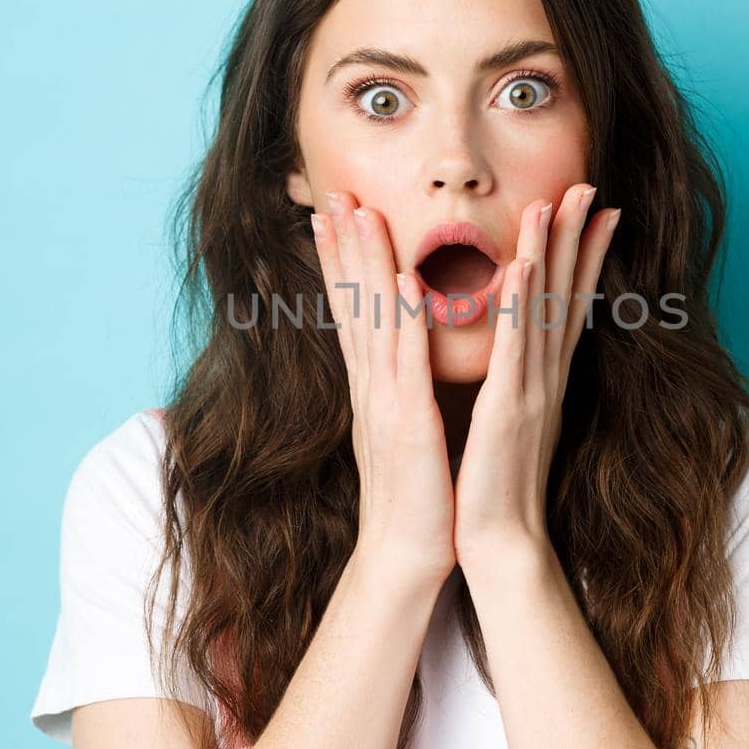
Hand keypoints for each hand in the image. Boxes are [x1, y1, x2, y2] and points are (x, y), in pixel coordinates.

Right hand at [311, 189, 456, 585]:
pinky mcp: (407, 423)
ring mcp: (385, 402)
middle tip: (331, 192)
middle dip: (342, 245)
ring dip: (366, 263)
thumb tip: (400, 355)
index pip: (352, 311)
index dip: (339, 260)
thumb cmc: (417, 494)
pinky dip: (401, 320)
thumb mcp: (406, 428)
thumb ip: (400, 387)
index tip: (331, 213)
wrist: (409, 556)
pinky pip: (404, 363)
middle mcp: (371, 386)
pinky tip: (398, 281)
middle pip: (352, 303)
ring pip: (372, 319)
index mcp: (374, 386)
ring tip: (359, 212)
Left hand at [453, 183, 620, 563]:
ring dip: (552, 253)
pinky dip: (524, 304)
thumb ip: (517, 384)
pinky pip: (518, 347)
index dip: (584, 256)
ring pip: (546, 309)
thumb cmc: (496, 487)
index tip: (599, 211)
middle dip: (578, 237)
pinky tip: (528, 265)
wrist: (498, 543)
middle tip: (589, 185)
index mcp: (544, 380)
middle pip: (567, 295)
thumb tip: (520, 358)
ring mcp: (532, 390)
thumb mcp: (511, 423)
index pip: (569, 305)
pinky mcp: (509, 408)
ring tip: (558, 202)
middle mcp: (546, 378)